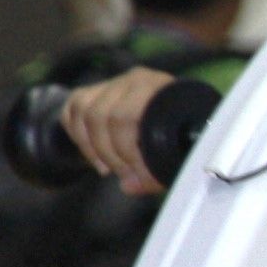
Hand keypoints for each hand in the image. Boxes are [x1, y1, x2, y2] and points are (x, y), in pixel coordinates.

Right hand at [50, 66, 184, 192]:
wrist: (194, 116)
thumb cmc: (189, 135)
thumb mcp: (182, 153)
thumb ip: (157, 171)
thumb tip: (129, 186)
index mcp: (160, 88)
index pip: (126, 117)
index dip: (127, 152)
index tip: (137, 177)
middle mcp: (135, 80)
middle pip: (101, 115)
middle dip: (111, 153)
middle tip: (124, 174)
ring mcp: (115, 83)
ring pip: (83, 111)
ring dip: (92, 146)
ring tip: (109, 167)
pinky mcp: (97, 92)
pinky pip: (73, 109)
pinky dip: (78, 134)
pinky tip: (95, 153)